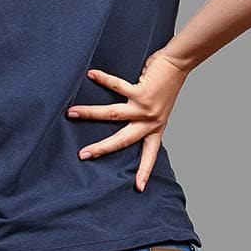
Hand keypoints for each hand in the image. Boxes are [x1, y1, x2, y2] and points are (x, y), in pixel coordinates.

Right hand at [67, 48, 190, 190]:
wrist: (179, 63)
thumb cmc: (166, 84)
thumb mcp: (158, 109)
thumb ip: (143, 117)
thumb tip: (120, 119)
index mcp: (155, 128)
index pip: (149, 154)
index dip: (144, 171)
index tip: (139, 187)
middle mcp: (150, 121)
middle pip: (122, 140)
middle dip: (101, 149)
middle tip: (83, 155)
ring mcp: (145, 107)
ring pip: (113, 115)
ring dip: (90, 113)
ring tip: (71, 113)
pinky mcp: (141, 91)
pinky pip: (117, 86)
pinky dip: (102, 79)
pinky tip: (91, 75)